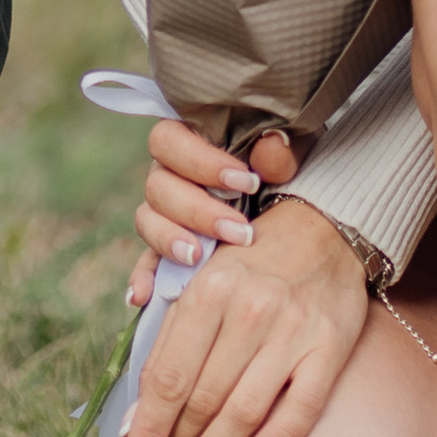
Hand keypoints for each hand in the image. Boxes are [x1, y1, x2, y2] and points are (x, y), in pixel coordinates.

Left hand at [121, 167, 368, 436]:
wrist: (323, 227)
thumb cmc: (247, 262)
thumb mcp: (196, 280)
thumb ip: (164, 339)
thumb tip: (136, 413)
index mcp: (207, 289)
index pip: (167, 377)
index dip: (147, 428)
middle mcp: (248, 310)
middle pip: (201, 400)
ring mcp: (292, 331)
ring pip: (243, 412)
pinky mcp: (328, 348)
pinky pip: (299, 411)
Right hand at [132, 116, 298, 272]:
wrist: (292, 212)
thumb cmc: (284, 177)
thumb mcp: (288, 162)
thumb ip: (279, 154)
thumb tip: (272, 145)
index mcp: (189, 143)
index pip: (169, 140)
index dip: (201, 161)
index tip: (247, 182)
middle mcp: (169, 177)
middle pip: (158, 186)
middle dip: (198, 211)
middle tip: (239, 232)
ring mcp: (164, 216)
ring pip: (147, 221)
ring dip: (170, 240)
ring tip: (197, 257)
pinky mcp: (167, 252)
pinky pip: (145, 264)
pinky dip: (143, 278)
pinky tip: (145, 295)